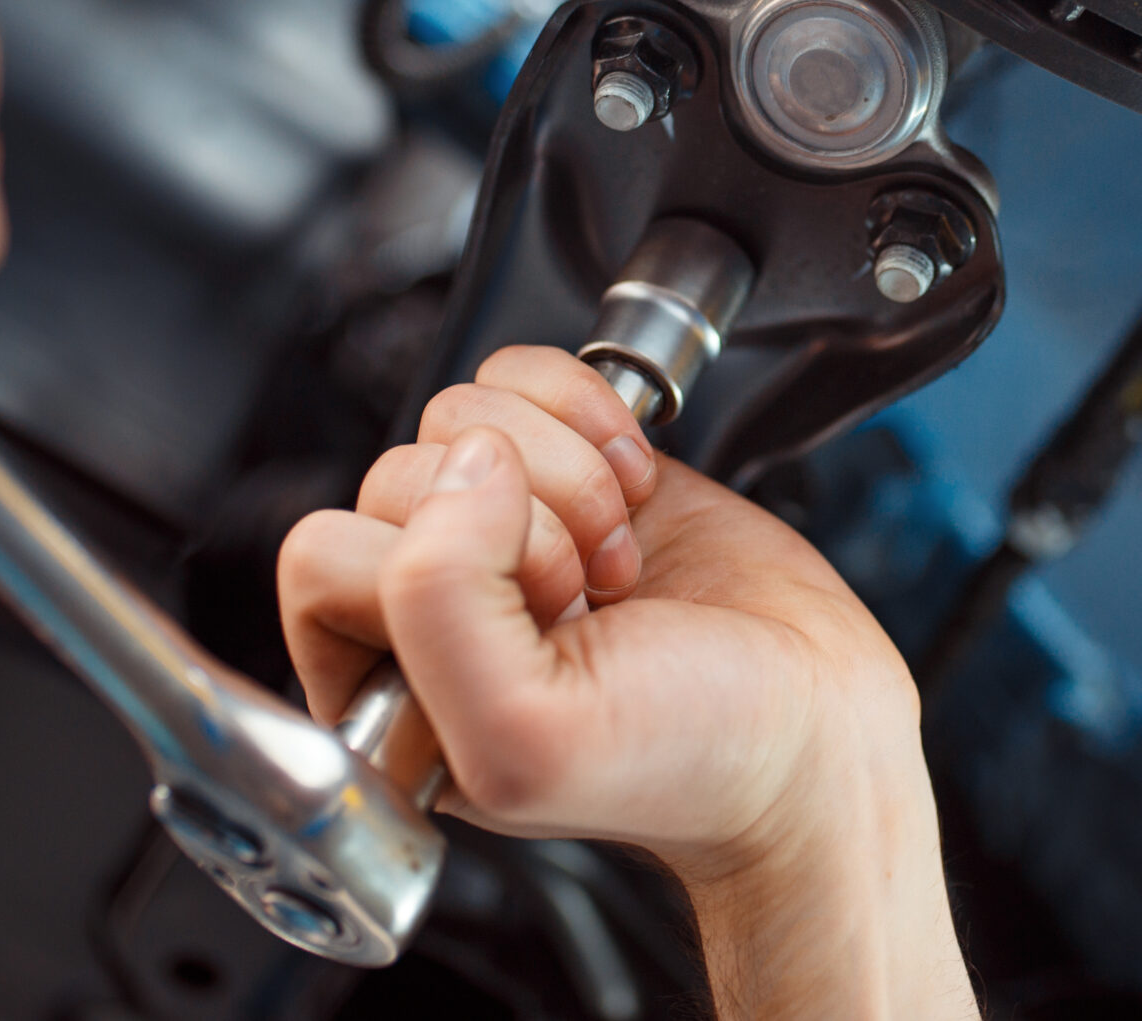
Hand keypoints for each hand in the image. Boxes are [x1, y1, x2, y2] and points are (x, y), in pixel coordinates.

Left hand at [279, 347, 978, 1018]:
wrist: (816, 732)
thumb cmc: (686, 763)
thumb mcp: (523, 733)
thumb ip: (438, 602)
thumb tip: (467, 463)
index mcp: (385, 689)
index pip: (325, 555)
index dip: (439, 568)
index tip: (537, 620)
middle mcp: (432, 606)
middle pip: (401, 472)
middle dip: (523, 521)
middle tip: (590, 595)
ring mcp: (503, 529)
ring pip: (465, 416)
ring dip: (565, 471)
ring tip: (616, 552)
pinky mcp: (571, 466)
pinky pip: (524, 377)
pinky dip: (589, 412)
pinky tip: (634, 490)